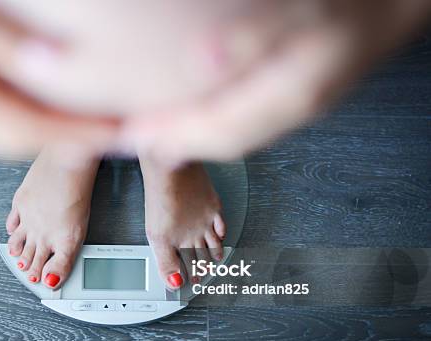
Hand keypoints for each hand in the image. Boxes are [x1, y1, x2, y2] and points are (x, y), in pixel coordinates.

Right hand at [0, 0, 117, 158]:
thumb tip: (51, 63)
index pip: (29, 130)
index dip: (75, 135)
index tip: (112, 133)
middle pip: (24, 140)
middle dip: (70, 141)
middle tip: (111, 133)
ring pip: (14, 134)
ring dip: (54, 134)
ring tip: (90, 127)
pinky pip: (2, 118)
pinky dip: (33, 121)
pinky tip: (51, 111)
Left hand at [120, 0, 430, 164]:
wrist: (397, 3)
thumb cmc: (359, 2)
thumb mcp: (311, 10)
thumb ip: (258, 37)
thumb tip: (205, 60)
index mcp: (292, 94)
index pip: (218, 130)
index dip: (172, 135)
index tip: (131, 135)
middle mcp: (290, 108)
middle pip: (221, 138)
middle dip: (175, 140)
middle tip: (130, 138)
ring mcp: (292, 103)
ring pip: (231, 131)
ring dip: (190, 133)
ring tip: (153, 131)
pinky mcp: (292, 93)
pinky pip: (243, 117)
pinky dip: (212, 120)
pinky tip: (196, 111)